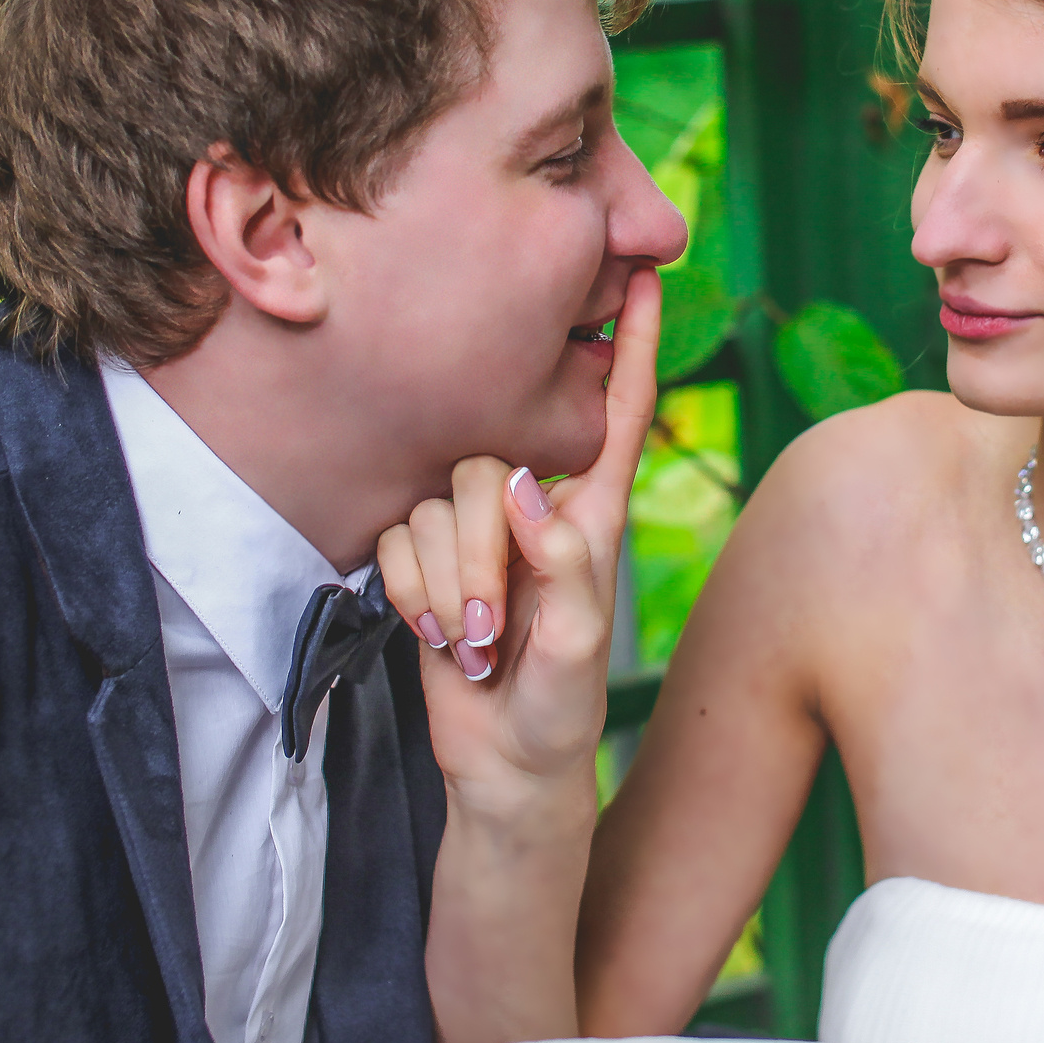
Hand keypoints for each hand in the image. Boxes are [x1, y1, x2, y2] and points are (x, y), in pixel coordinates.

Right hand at [375, 267, 660, 806]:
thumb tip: (524, 489)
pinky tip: (438, 635)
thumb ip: (561, 566)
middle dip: (478, 549)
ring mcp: (477, 530)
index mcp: (592, 514)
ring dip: (445, 583)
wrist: (504, 767)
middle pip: (490, 463)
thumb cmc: (561, 709)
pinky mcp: (426, 556)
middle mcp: (533, 507)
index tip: (643, 275)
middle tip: (488, 627)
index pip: (615, 412)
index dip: (630, 345)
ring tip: (472, 642)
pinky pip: (400, 542)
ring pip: (438, 503)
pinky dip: (414, 595)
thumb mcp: (576, 646)